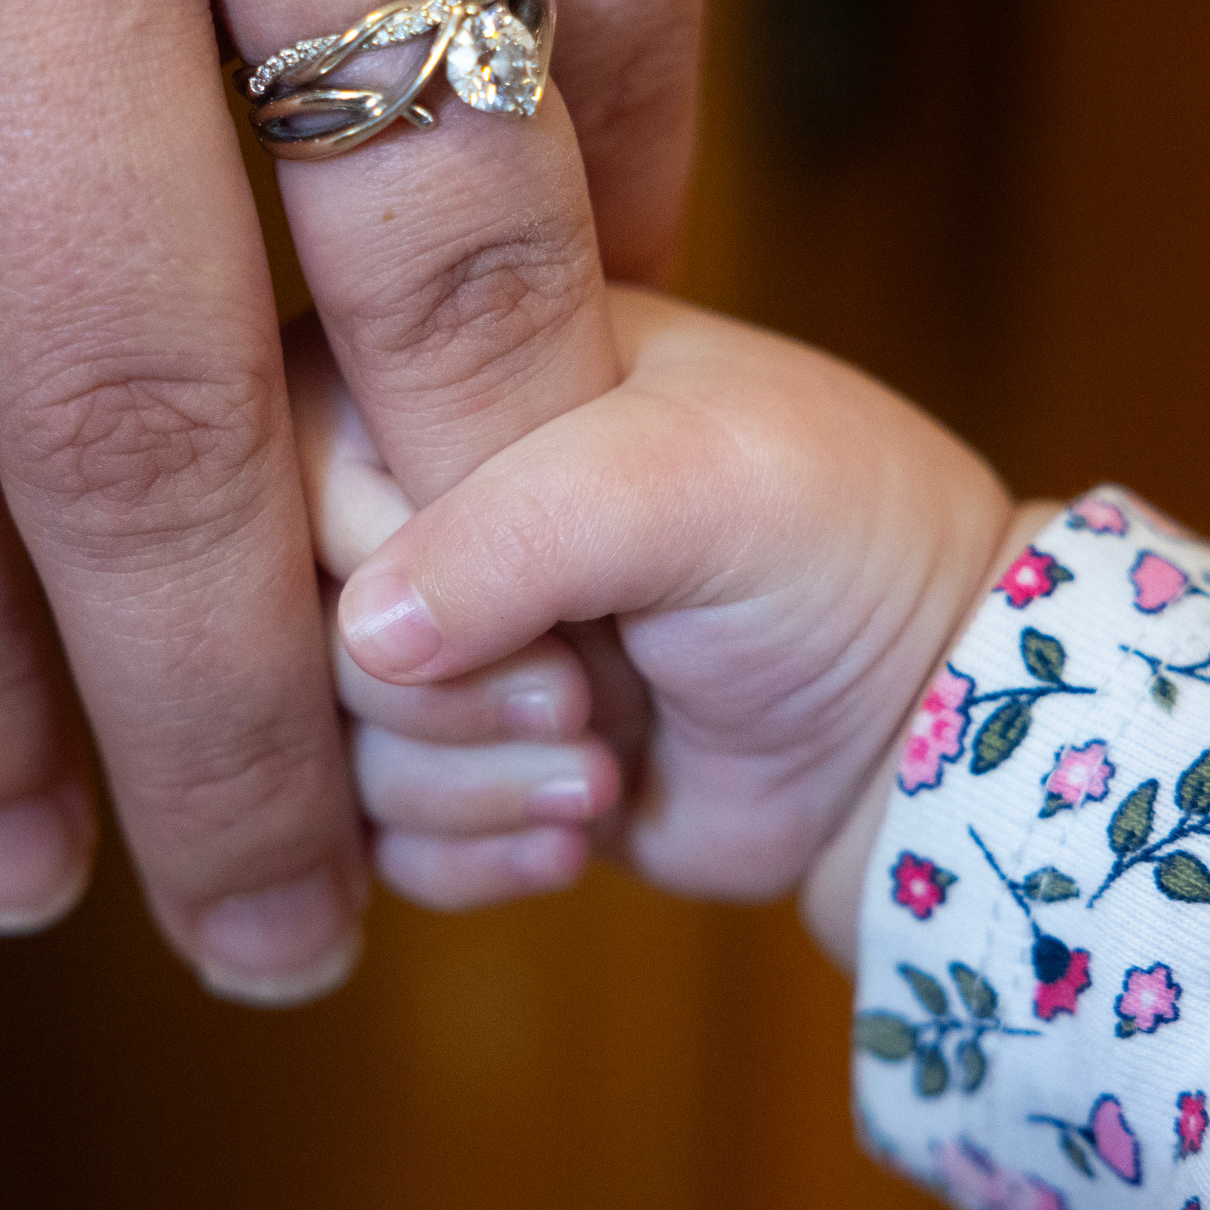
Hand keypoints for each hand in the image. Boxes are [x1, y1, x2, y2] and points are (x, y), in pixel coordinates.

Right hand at [297, 290, 1025, 962]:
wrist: (925, 726)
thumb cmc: (838, 550)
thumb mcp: (699, 484)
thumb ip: (523, 523)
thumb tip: (358, 630)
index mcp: (451, 359)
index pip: (283, 451)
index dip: (379, 555)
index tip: (534, 602)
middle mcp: (412, 487)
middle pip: (285, 615)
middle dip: (443, 695)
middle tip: (582, 699)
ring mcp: (426, 625)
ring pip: (320, 737)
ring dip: (468, 782)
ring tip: (603, 765)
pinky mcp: (446, 752)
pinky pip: (367, 832)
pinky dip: (471, 851)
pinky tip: (580, 827)